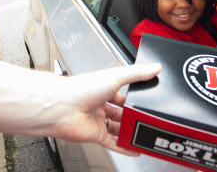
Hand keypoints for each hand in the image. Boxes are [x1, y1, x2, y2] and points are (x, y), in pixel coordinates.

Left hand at [38, 63, 161, 155]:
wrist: (63, 107)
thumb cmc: (81, 88)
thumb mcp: (115, 76)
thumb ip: (136, 74)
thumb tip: (154, 68)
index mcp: (102, 88)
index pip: (121, 94)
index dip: (132, 98)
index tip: (145, 100)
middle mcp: (99, 104)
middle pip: (120, 112)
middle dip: (132, 116)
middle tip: (146, 118)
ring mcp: (97, 120)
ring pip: (117, 128)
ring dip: (128, 131)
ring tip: (143, 132)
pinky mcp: (95, 135)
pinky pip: (112, 143)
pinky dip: (124, 147)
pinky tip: (134, 149)